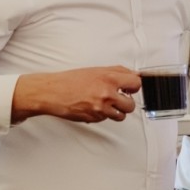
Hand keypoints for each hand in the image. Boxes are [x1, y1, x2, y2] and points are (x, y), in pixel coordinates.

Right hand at [11, 66, 141, 122]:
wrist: (53, 92)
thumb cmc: (71, 80)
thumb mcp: (96, 70)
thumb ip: (117, 72)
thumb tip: (134, 74)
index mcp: (109, 78)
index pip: (136, 83)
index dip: (134, 86)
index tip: (131, 87)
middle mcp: (107, 94)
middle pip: (131, 105)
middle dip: (126, 102)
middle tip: (120, 98)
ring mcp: (101, 108)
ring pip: (121, 116)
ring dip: (116, 111)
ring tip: (107, 104)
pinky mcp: (95, 118)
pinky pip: (106, 119)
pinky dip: (103, 114)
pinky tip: (94, 107)